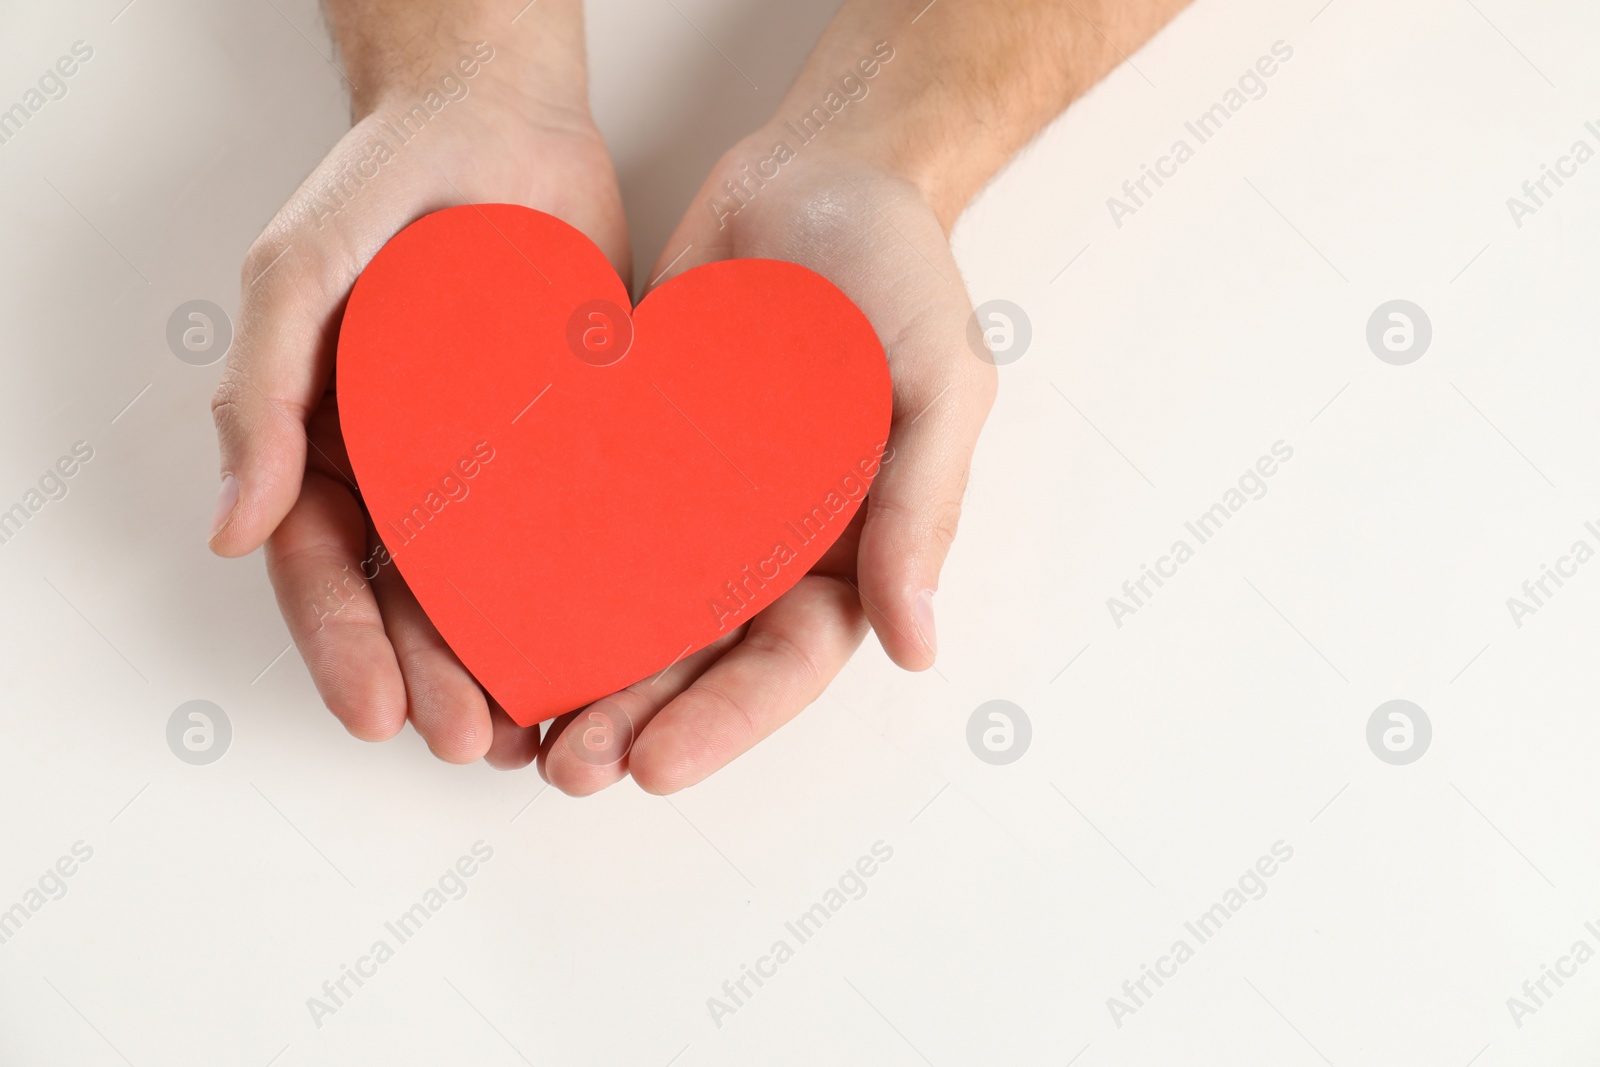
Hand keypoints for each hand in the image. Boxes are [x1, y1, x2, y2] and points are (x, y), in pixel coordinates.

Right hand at [209, 7, 628, 767]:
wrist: (501, 121)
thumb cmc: (382, 185)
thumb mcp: (297, 274)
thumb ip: (262, 391)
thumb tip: (233, 528)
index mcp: (329, 449)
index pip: (323, 570)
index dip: (343, 647)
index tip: (378, 714)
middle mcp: (409, 472)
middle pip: (413, 602)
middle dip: (437, 680)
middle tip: (477, 743)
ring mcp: (493, 466)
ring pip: (498, 588)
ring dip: (513, 666)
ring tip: (545, 732)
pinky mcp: (572, 447)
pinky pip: (580, 531)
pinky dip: (593, 595)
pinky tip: (620, 650)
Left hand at [536, 131, 995, 794]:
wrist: (817, 172)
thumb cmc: (901, 271)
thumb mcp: (941, 385)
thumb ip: (921, 509)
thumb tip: (916, 645)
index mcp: (848, 550)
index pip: (787, 662)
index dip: (725, 720)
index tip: (656, 764)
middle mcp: (765, 544)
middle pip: (697, 659)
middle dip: (635, 720)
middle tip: (569, 765)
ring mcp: (692, 502)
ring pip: (628, 612)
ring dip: (577, 674)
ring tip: (515, 727)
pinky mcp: (629, 452)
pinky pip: (580, 524)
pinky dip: (536, 575)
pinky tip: (478, 615)